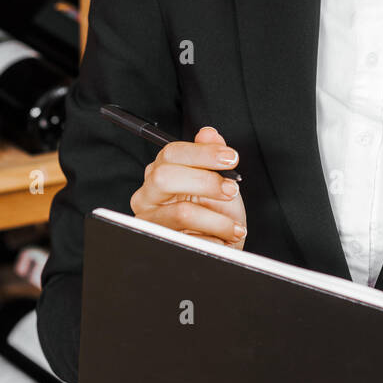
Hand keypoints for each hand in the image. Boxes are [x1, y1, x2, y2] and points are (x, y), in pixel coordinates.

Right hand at [130, 124, 245, 247]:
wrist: (218, 249)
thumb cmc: (215, 213)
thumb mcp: (217, 181)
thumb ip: (209, 156)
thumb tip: (208, 133)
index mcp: (159, 174)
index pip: (171, 153)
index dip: (202, 152)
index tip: (231, 158)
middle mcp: (147, 197)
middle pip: (165, 178)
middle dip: (205, 182)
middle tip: (231, 190)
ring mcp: (150, 223)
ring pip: (181, 212)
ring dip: (218, 220)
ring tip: (235, 227)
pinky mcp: (159, 246)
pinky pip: (190, 240)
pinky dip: (214, 240)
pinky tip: (222, 241)